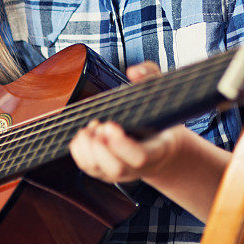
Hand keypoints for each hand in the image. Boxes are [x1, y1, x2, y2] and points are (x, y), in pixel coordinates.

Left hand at [68, 61, 179, 183]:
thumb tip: (133, 72)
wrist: (161, 146)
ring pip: (99, 170)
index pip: (140, 157)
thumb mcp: (163, 91)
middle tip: (98, 124)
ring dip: (88, 148)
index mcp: (157, 149)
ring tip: (90, 126)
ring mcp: (120, 171)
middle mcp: (138, 166)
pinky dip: (80, 150)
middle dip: (100, 147)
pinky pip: (87, 167)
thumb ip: (150, 76)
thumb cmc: (160, 115)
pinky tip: (84, 133)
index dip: (122, 144)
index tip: (110, 124)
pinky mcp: (105, 170)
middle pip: (116, 169)